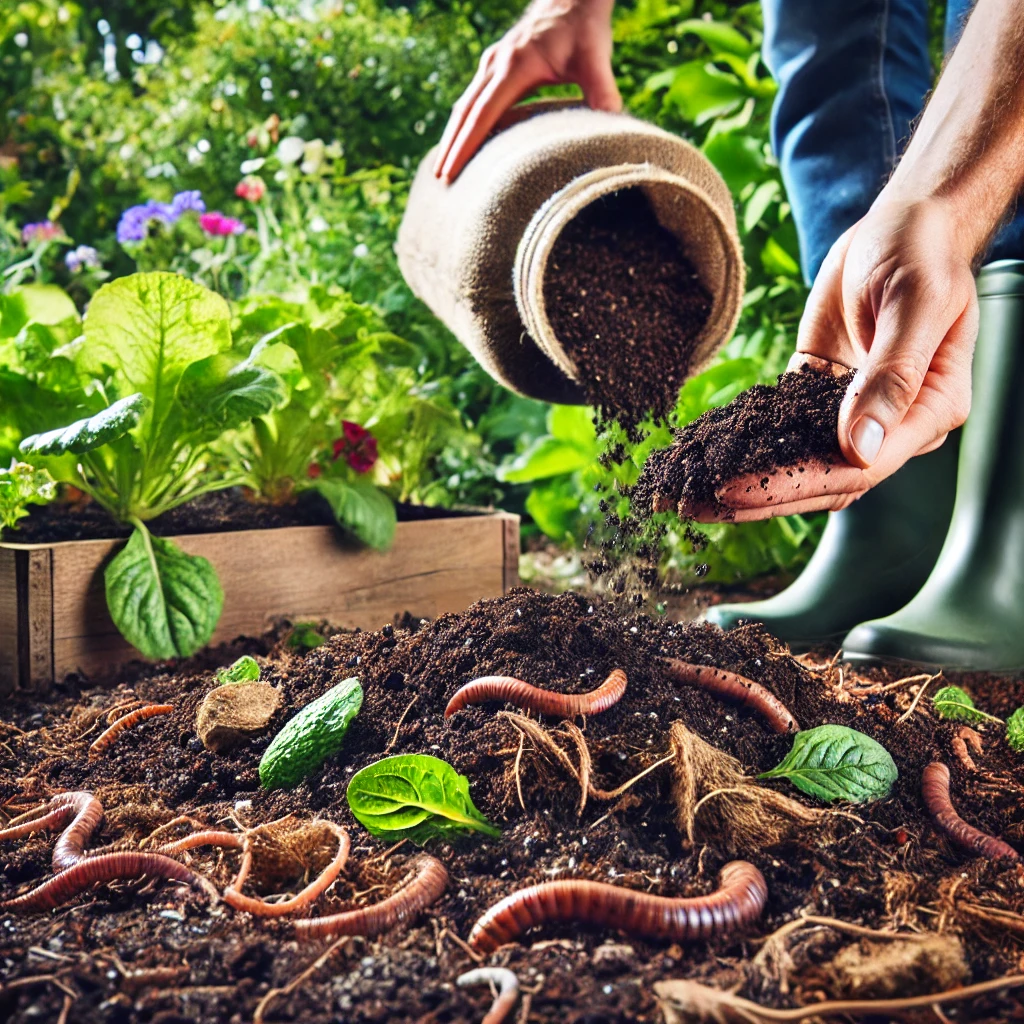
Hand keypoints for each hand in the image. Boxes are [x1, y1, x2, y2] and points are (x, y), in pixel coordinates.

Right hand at [433, 0, 619, 182]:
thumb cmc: (584, 27)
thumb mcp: (595, 56)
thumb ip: (602, 88)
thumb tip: (612, 120)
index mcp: (515, 66)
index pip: (483, 113)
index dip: (466, 144)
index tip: (451, 170)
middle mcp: (496, 64)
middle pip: (464, 112)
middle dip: (450, 147)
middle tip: (439, 179)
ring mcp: (492, 63)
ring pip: (464, 104)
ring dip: (453, 136)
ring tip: (444, 167)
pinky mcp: (495, 65)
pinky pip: (473, 98)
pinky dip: (464, 122)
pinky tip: (462, 142)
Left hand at [690, 197, 977, 522]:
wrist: (905, 224)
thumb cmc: (923, 255)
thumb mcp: (914, 306)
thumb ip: (890, 377)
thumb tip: (861, 449)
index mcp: (927, 412)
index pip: (856, 470)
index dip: (792, 485)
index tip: (731, 491)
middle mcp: (891, 425)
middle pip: (820, 480)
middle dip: (753, 497)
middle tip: (689, 505)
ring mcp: (852, 412)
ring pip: (796, 463)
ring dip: (742, 480)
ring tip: (682, 493)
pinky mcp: (819, 392)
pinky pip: (778, 427)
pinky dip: (740, 443)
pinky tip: (700, 453)